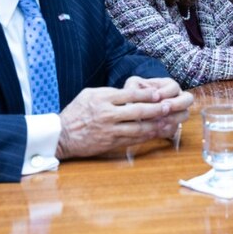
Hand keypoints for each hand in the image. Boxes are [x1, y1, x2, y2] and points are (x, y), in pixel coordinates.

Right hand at [56, 77, 192, 158]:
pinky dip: (146, 136)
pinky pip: (133, 139)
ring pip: (139, 127)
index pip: (130, 94)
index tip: (160, 94)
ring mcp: (110, 130)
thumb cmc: (76, 112)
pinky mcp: (111, 143)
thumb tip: (130, 91)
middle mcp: (108, 114)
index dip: (147, 94)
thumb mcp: (90, 94)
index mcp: (103, 99)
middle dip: (157, 109)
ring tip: (169, 121)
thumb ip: (110, 93)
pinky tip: (156, 133)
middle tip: (170, 106)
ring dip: (156, 125)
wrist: (62, 135)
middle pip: (138, 111)